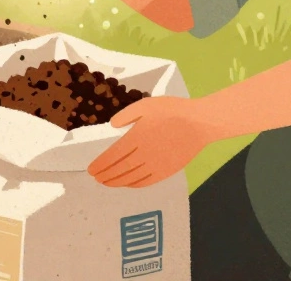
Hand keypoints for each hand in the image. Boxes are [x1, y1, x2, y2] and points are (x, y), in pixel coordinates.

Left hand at [87, 96, 214, 187]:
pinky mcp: (167, 171)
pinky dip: (134, 184)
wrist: (199, 123)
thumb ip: (127, 115)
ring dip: (116, 182)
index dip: (101, 165)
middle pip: (120, 169)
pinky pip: (147, 181)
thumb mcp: (146, 105)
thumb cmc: (173, 111)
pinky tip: (127, 184)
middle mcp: (144, 154)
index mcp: (137, 137)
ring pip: (131, 178)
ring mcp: (156, 165)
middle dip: (106, 175)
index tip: (91, 169)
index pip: (113, 156)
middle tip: (95, 178)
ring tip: (106, 183)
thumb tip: (112, 125)